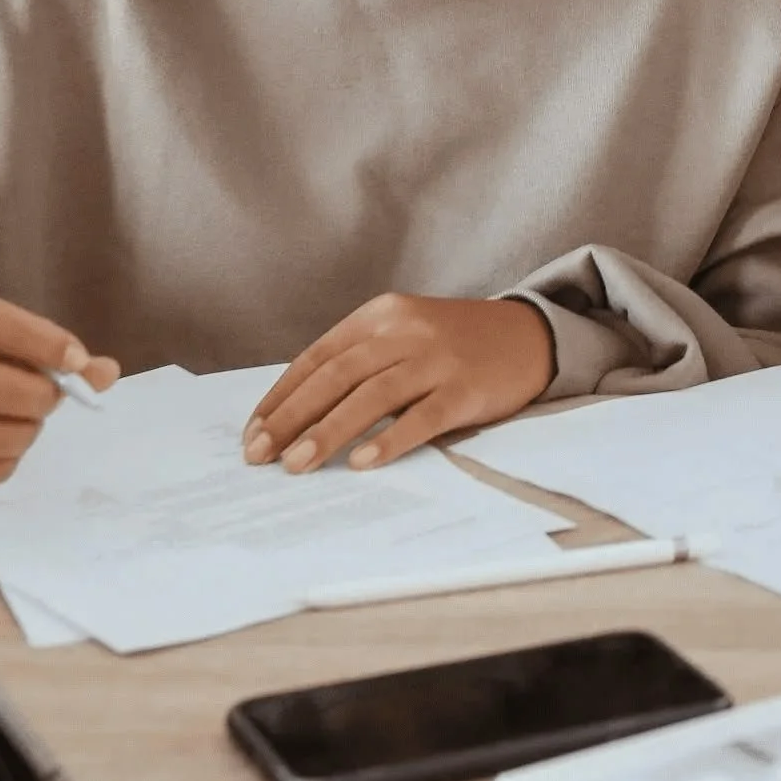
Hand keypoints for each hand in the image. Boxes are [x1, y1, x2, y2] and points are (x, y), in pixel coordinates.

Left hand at [242, 294, 556, 473]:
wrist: (528, 335)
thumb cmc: (453, 345)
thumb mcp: (403, 336)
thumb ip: (360, 363)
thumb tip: (298, 416)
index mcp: (381, 314)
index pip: (318, 357)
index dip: (282, 396)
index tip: (253, 432)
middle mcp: (405, 330)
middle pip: (338, 375)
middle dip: (292, 418)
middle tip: (260, 455)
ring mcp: (437, 358)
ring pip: (372, 396)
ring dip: (328, 432)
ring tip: (297, 465)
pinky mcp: (466, 387)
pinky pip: (422, 416)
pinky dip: (390, 439)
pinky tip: (362, 463)